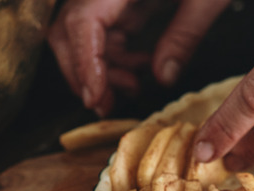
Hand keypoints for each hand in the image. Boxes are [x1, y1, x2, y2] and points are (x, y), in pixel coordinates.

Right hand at [48, 0, 230, 116]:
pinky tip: (140, 67)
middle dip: (84, 70)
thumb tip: (163, 77)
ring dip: (101, 66)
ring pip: (84, 32)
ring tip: (132, 87)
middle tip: (106, 104)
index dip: (84, 64)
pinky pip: (106, 27)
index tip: (96, 97)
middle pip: (69, 29)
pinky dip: (117, 53)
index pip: (82, 24)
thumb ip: (184, 36)